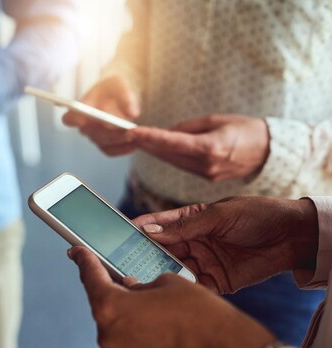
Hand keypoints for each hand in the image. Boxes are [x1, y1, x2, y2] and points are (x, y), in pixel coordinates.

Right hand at [62, 75, 139, 154]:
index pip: (70, 118)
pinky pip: (110, 151)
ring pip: (102, 142)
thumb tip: (133, 113)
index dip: (74, 120)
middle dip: (108, 132)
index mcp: (81, 108)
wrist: (121, 96)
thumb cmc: (115, 88)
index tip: (83, 119)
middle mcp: (84, 125)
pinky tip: (134, 144)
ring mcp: (93, 136)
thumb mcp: (121, 85)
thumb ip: (126, 97)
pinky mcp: (104, 145)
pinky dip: (123, 149)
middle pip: (90, 133)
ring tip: (134, 134)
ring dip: (118, 139)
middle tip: (126, 129)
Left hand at [69, 247, 276, 347]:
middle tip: (124, 282)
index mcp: (110, 306)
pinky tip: (155, 330)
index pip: (90, 277)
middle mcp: (108, 334)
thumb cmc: (198, 311)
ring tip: (149, 310)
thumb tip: (128, 288)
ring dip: (126, 318)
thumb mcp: (165, 282)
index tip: (76, 252)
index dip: (83, 260)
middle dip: (114, 293)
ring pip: (116, 329)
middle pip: (103, 306)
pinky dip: (136, 338)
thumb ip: (137, 284)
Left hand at [75, 114, 269, 180]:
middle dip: (146, 143)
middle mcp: (205, 165)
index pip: (172, 142)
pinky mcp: (206, 178)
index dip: (149, 138)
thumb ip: (190, 127)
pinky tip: (158, 148)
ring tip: (136, 139)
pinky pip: (182, 166)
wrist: (270, 153)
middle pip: (167, 154)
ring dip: (154, 150)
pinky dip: (169, 156)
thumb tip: (167, 133)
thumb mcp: (218, 120)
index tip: (132, 132)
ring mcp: (205, 174)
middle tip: (126, 134)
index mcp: (210, 148)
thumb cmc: (246, 130)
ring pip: (172, 161)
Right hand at [133, 197, 318, 292]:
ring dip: (159, 276)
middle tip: (123, 265)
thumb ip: (185, 226)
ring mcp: (204, 262)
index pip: (157, 225)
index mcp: (190, 221)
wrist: (294, 236)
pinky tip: (170, 295)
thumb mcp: (219, 215)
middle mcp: (193, 242)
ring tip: (142, 282)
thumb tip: (150, 231)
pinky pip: (194, 288)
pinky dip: (183, 292)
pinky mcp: (217, 281)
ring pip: (173, 271)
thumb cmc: (257, 215)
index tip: (116, 237)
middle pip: (160, 251)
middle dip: (142, 257)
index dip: (137, 230)